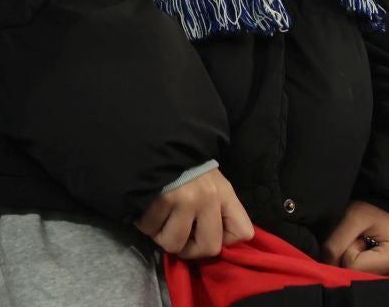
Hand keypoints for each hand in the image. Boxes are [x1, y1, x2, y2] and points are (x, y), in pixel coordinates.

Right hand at [136, 169, 253, 260]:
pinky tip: (146, 211)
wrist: (156, 139)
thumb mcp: (211, 181)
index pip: (243, 233)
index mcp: (224, 193)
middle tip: (178, 236)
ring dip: (162, 237)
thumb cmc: (185, 165)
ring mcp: (183, 199)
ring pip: (174, 244)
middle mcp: (208, 198)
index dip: (224, 240)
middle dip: (190, 249)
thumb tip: (210, 242)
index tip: (208, 231)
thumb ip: (217, 209)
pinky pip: (150, 229)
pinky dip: (145, 225)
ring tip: (159, 222)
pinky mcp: (159, 198)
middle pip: (208, 248)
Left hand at [323, 201, 388, 279]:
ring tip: (366, 249)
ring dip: (356, 265)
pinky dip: (362, 270)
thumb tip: (326, 268)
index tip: (357, 238)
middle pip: (358, 277)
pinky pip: (366, 282)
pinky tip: (368, 258)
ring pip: (360, 281)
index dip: (347, 250)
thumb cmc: (372, 211)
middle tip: (361, 243)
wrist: (388, 210)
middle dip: (351, 260)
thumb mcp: (351, 219)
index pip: (353, 266)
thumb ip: (334, 245)